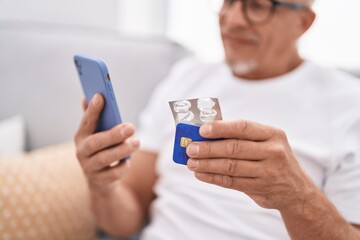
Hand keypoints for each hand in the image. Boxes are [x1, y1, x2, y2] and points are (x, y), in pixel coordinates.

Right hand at [74, 94, 139, 193]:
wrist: (100, 181)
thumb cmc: (102, 150)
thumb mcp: (98, 134)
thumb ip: (95, 117)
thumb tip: (92, 95)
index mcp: (81, 136)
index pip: (86, 121)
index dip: (92, 109)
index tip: (100, 96)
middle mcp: (81, 152)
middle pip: (95, 143)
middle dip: (113, 134)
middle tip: (131, 127)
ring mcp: (89, 168)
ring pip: (104, 159)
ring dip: (122, 150)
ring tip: (137, 142)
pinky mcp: (99, 181)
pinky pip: (113, 174)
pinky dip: (123, 166)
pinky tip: (128, 161)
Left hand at [186, 120, 314, 209]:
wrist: (296, 190)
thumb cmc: (272, 158)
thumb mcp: (267, 142)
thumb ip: (241, 137)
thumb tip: (206, 133)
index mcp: (273, 134)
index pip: (243, 127)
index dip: (220, 128)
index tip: (201, 130)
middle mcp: (273, 152)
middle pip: (234, 148)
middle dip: (208, 148)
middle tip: (190, 149)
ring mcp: (268, 172)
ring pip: (230, 167)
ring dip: (207, 164)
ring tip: (191, 163)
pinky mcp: (260, 188)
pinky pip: (231, 182)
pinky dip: (213, 178)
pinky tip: (200, 174)